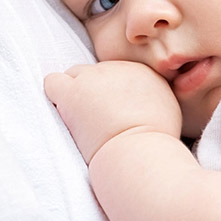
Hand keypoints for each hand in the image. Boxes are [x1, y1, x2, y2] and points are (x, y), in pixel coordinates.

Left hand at [44, 60, 182, 163]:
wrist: (140, 151)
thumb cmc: (155, 143)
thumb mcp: (167, 111)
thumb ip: (154, 98)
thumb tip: (147, 103)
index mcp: (140, 72)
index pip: (118, 74)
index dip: (113, 96)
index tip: (116, 115)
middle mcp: (117, 68)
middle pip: (97, 74)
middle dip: (95, 93)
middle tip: (97, 120)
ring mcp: (93, 78)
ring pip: (75, 75)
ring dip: (76, 94)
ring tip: (80, 119)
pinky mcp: (72, 92)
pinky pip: (53, 82)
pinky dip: (54, 95)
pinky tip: (61, 111)